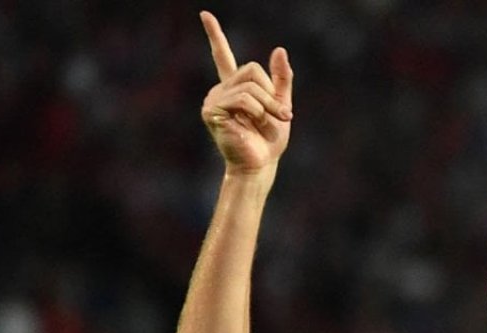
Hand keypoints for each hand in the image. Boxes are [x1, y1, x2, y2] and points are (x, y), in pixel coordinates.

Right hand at [198, 11, 293, 173]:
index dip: (214, 35)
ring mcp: (213, 100)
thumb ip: (282, 79)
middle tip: (281, 115)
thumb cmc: (269, 141)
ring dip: (268, 105)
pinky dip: (258, 111)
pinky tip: (253, 125)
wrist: (260, 164)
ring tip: (270, 123)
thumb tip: (279, 49)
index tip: (205, 14)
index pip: (222, 56)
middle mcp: (220, 90)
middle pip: (251, 70)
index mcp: (234, 87)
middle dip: (271, 93)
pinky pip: (243, 99)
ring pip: (250, 85)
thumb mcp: (281, 104)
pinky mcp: (212, 111)